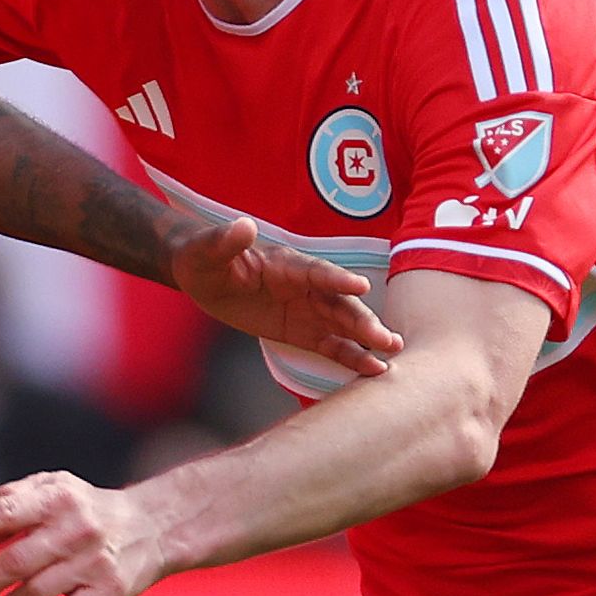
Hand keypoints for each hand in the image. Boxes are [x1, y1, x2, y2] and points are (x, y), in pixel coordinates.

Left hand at [0, 470, 167, 595]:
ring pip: (35, 594)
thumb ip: (15, 499)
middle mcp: (75, 528)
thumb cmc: (86, 507)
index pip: (4, 512)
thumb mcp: (54, 486)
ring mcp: (94, 561)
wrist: (155, 527)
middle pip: (14, 562)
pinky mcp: (111, 591)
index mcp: (57, 498)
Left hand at [167, 214, 399, 376]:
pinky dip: (351, 356)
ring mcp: (307, 309)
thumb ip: (225, 241)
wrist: (202, 275)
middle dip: (361, 320)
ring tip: (392, 352)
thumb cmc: (204, 257)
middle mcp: (304, 286)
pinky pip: (331, 344)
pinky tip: (373, 369)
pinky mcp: (302, 331)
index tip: (360, 287)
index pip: (316, 272)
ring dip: (367, 338)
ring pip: (343, 324)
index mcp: (286, 264)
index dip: (337, 280)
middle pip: (338, 303)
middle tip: (385, 338)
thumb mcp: (207, 250)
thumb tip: (243, 226)